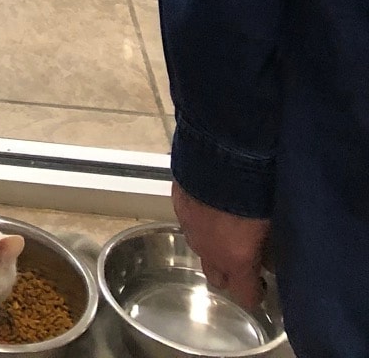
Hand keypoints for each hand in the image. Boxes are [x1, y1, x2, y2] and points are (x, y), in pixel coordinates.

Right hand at [172, 185, 269, 311]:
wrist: (218, 153)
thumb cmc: (253, 190)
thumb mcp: (271, 223)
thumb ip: (269, 247)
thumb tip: (272, 258)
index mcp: (236, 260)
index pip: (245, 297)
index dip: (255, 294)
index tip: (262, 283)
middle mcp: (209, 251)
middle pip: (217, 279)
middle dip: (229, 273)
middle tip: (243, 257)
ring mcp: (190, 228)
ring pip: (201, 249)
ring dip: (213, 245)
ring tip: (226, 226)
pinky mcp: (177, 204)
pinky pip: (189, 222)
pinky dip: (200, 220)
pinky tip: (210, 205)